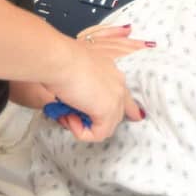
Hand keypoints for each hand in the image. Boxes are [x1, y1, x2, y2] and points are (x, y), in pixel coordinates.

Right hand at [47, 24, 149, 141]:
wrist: (60, 60)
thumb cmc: (61, 61)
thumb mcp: (77, 71)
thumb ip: (84, 86)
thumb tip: (79, 101)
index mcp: (113, 71)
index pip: (127, 95)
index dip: (130, 108)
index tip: (135, 116)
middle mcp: (119, 83)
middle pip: (119, 113)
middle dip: (97, 121)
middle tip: (72, 116)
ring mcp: (116, 98)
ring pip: (107, 126)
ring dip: (85, 126)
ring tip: (67, 115)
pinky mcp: (108, 111)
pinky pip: (98, 134)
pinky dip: (81, 132)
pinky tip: (70, 118)